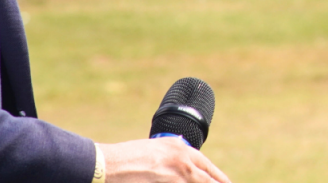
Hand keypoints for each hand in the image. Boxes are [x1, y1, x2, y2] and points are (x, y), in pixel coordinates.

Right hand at [98, 138, 232, 182]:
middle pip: (209, 180)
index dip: (219, 178)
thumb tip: (186, 166)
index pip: (208, 168)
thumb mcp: (156, 148)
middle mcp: (183, 162)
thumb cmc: (126, 157)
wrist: (107, 165)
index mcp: (181, 150)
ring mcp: (176, 178)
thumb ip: (174, 156)